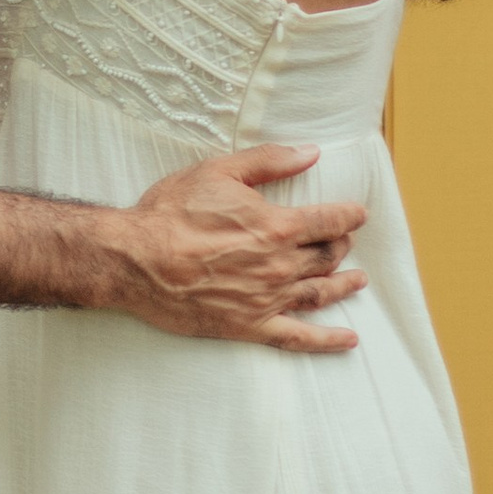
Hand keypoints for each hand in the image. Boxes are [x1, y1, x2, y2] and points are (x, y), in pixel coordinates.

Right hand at [109, 147, 366, 353]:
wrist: (134, 260)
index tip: (358, 214)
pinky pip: (298, 337)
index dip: (348, 216)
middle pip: (327, 256)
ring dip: (343, 285)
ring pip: (320, 293)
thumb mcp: (218, 171)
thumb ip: (269, 161)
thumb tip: (310, 153)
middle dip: (341, 246)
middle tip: (345, 241)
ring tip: (357, 281)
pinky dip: (327, 340)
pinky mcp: (248, 326)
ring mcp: (267, 300)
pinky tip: (348, 339)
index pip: (328, 221)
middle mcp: (279, 266)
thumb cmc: (171, 213)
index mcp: (276, 226)